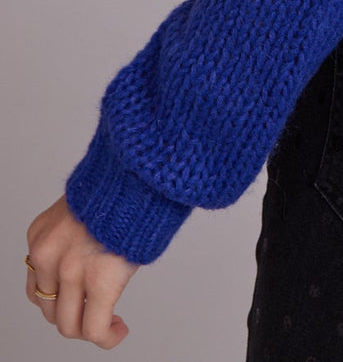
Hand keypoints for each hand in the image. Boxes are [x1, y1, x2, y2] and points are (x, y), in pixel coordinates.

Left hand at [26, 196, 139, 347]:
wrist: (140, 169)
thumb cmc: (120, 182)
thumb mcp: (81, 205)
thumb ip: (72, 234)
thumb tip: (86, 255)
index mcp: (41, 234)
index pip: (37, 283)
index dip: (59, 295)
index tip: (79, 297)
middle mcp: (47, 255)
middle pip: (48, 307)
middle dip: (73, 312)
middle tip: (95, 310)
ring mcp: (71, 270)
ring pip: (68, 324)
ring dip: (87, 328)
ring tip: (110, 323)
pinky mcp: (100, 281)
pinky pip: (93, 329)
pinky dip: (107, 337)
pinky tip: (119, 329)